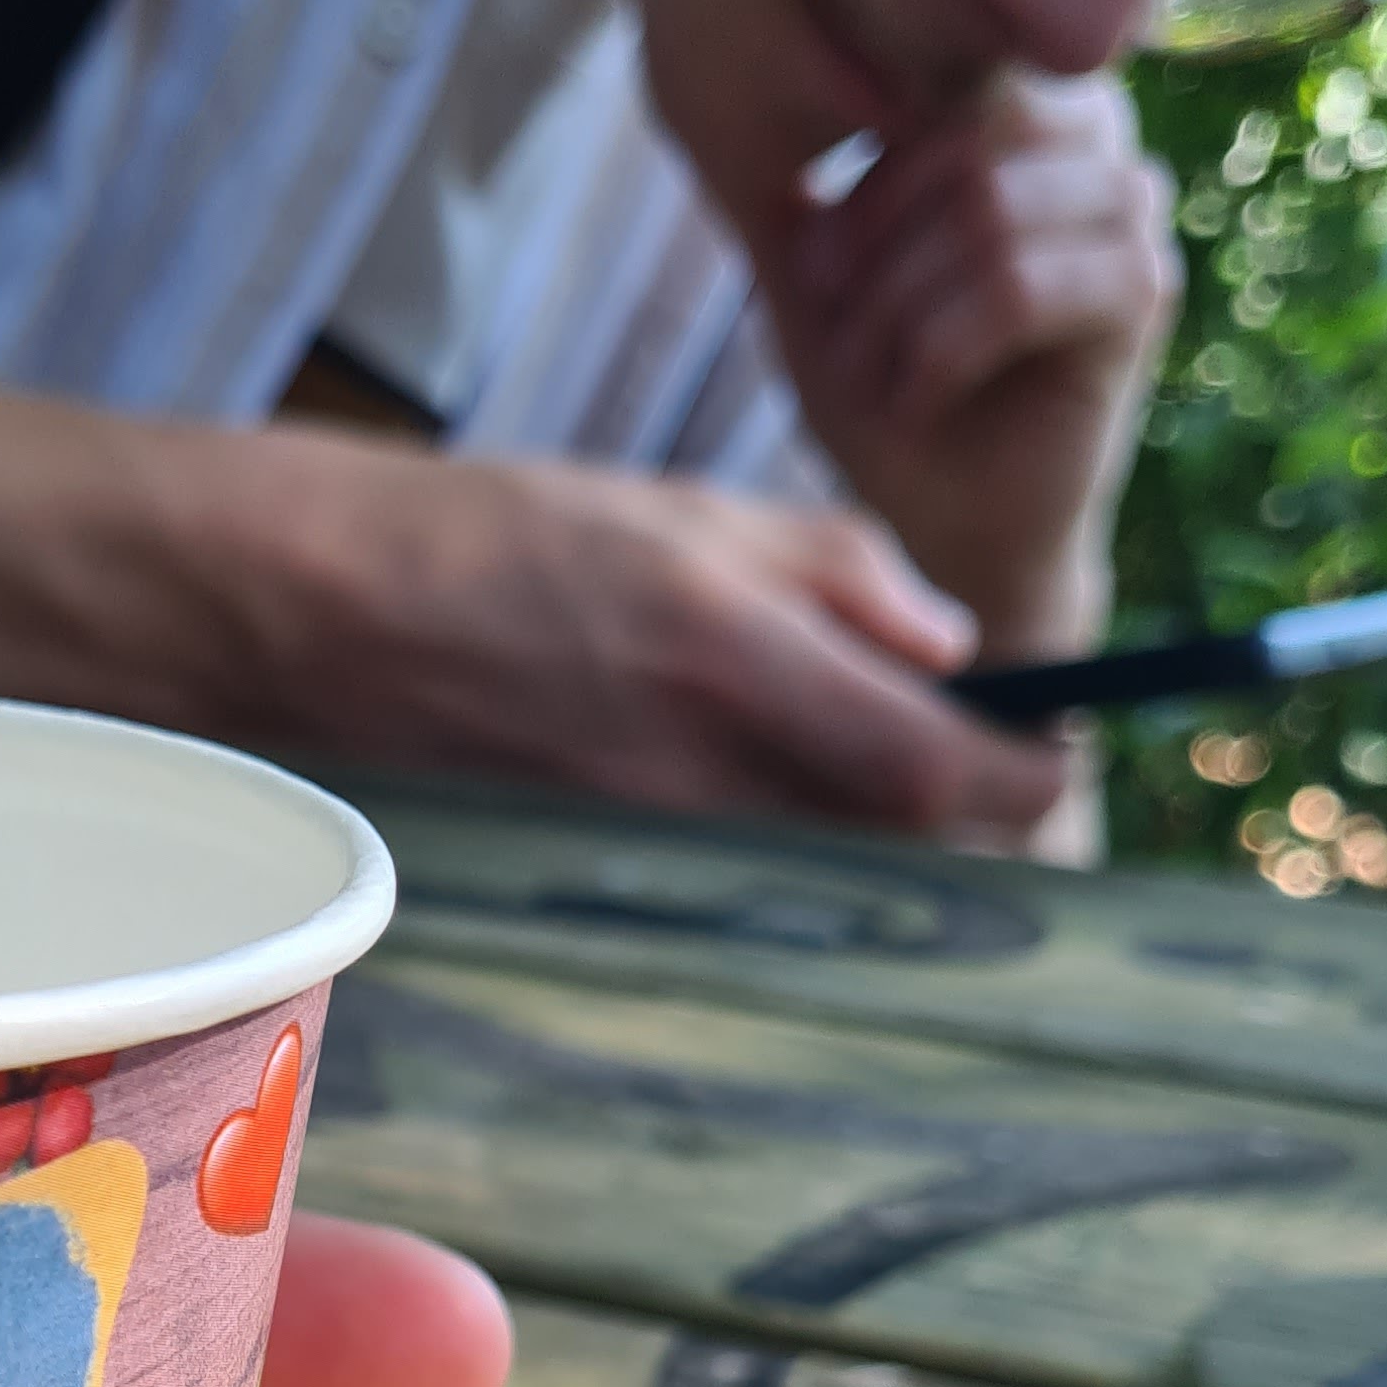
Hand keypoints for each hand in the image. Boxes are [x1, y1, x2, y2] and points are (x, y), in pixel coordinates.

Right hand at [243, 433, 1072, 838]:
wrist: (328, 615)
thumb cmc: (503, 538)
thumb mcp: (691, 509)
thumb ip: (839, 570)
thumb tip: (952, 643)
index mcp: (738, 659)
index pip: (937, 773)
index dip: (1022, 783)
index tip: (1057, 762)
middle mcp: (699, 773)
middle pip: (891, 844)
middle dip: (954, 816)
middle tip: (983, 769)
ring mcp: (649, 839)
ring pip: (817, 866)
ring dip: (867, 831)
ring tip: (867, 768)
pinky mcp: (605, 872)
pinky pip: (735, 877)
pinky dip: (780, 845)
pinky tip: (759, 794)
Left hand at [761, 72, 1182, 662]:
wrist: (951, 526)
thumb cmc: (884, 398)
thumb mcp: (815, 290)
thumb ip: (794, 198)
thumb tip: (747, 101)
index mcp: (1025, 111)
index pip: (941, 76)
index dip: (860, 179)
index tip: (811, 273)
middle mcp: (1097, 141)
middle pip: (967, 134)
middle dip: (874, 243)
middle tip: (830, 331)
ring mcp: (1131, 211)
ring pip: (989, 211)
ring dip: (899, 307)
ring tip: (867, 377)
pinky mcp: (1142, 293)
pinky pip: (1015, 287)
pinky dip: (938, 352)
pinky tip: (911, 403)